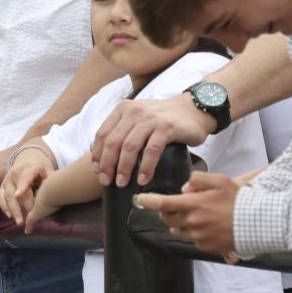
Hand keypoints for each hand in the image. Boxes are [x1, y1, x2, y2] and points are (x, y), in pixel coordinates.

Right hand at [0, 145, 56, 229]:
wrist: (28, 158)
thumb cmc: (41, 167)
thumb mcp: (48, 169)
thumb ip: (50, 180)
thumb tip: (56, 192)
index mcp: (28, 168)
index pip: (25, 177)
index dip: (22, 186)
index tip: (19, 195)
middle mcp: (15, 173)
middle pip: (16, 191)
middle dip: (20, 206)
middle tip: (25, 220)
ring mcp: (7, 180)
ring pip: (7, 196)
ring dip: (13, 210)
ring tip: (19, 222)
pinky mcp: (3, 186)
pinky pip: (0, 197)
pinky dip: (4, 207)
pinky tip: (9, 216)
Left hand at [89, 93, 216, 188]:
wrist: (194, 109)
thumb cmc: (164, 119)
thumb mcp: (139, 118)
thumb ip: (122, 130)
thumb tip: (101, 154)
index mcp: (123, 109)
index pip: (103, 133)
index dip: (98, 154)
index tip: (97, 171)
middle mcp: (134, 111)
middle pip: (114, 142)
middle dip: (108, 164)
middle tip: (107, 181)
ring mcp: (150, 119)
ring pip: (130, 146)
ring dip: (124, 168)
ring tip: (122, 183)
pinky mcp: (166, 128)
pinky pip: (151, 150)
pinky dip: (145, 167)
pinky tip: (143, 179)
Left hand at [135, 171, 239, 258]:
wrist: (256, 223)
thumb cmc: (238, 199)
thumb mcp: (219, 180)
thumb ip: (198, 180)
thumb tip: (184, 188)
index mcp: (193, 204)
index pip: (163, 204)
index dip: (148, 201)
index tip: (138, 200)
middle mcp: (192, 222)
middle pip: (167, 218)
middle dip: (167, 212)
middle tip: (177, 205)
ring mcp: (198, 236)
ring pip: (176, 230)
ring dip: (178, 223)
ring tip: (194, 215)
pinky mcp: (204, 247)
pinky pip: (190, 240)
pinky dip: (192, 232)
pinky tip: (206, 226)